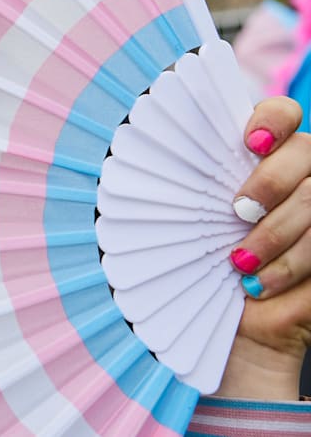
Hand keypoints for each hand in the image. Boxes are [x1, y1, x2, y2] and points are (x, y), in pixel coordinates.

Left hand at [216, 96, 310, 399]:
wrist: (233, 336)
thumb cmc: (202, 271)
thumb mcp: (189, 224)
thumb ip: (191, 185)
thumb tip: (157, 149)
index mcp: (267, 162)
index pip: (283, 115)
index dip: (272, 119)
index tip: (249, 142)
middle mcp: (304, 180)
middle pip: (307, 152)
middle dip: (270, 182)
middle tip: (237, 211)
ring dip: (275, 234)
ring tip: (239, 262)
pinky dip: (290, 265)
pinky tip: (258, 285)